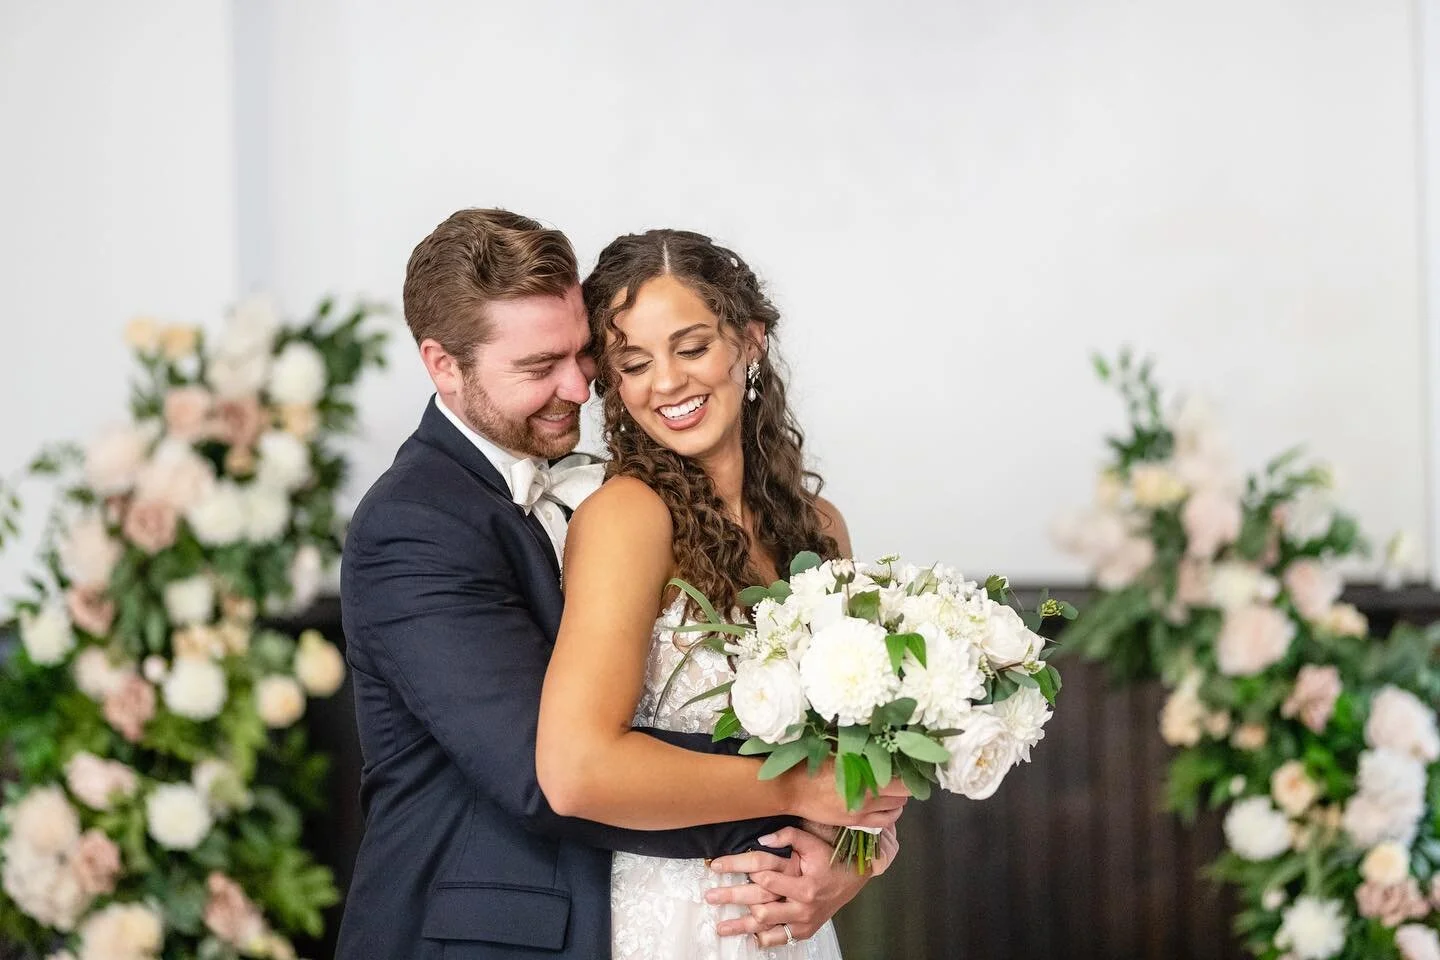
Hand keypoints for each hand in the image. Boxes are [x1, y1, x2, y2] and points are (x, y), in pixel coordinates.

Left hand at [705, 823, 900, 945]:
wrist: (852, 881)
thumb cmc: (830, 860)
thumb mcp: (813, 844)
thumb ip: (789, 836)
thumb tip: (762, 839)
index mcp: (804, 884)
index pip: (766, 877)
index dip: (739, 869)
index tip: (717, 865)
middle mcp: (802, 906)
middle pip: (760, 905)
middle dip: (732, 899)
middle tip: (710, 896)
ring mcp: (802, 922)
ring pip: (766, 926)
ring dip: (741, 926)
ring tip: (720, 926)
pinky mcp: (803, 931)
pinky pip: (779, 938)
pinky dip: (762, 938)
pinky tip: (746, 936)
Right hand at [782, 760, 908, 827]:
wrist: (792, 788)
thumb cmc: (814, 764)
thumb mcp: (842, 752)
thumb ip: (865, 754)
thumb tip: (887, 748)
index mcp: (866, 776)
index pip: (904, 782)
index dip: (912, 775)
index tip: (912, 767)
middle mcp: (868, 797)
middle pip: (903, 796)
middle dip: (905, 786)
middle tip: (900, 775)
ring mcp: (862, 812)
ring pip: (895, 810)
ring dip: (897, 800)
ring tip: (892, 790)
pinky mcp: (855, 821)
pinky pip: (882, 822)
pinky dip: (889, 813)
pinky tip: (885, 805)